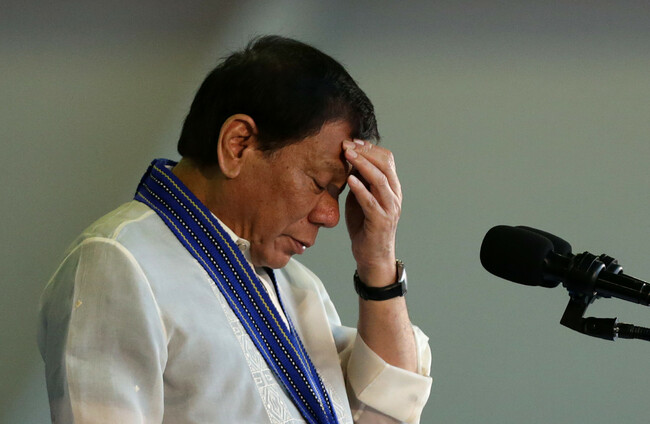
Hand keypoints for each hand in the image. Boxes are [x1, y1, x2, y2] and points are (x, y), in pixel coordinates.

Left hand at [343, 139, 401, 286]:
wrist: (372, 256)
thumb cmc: (365, 226)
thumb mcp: (361, 198)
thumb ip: (359, 181)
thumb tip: (349, 160)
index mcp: (392, 187)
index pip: (386, 159)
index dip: (370, 148)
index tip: (352, 141)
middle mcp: (394, 195)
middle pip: (385, 164)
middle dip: (365, 152)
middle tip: (346, 145)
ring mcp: (389, 208)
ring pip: (380, 179)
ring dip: (362, 165)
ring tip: (348, 155)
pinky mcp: (380, 221)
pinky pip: (371, 201)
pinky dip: (360, 189)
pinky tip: (349, 180)